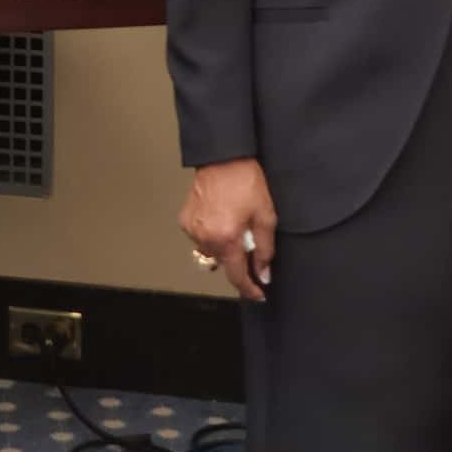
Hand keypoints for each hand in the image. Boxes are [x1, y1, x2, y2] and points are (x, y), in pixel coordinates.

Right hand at [178, 159, 276, 303]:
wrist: (223, 157)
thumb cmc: (245, 180)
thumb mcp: (265, 215)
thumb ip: (265, 249)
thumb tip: (263, 273)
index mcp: (227, 239)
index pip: (237, 277)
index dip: (249, 289)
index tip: (258, 294)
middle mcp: (206, 238)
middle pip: (225, 264)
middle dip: (239, 258)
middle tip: (249, 238)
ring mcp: (193, 230)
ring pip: (212, 252)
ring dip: (224, 246)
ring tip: (234, 223)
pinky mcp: (185, 220)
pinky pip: (200, 237)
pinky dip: (211, 233)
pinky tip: (220, 217)